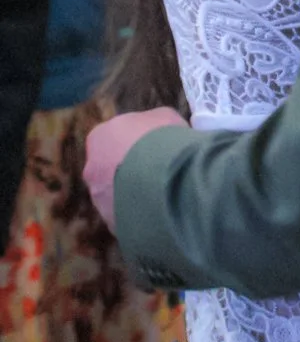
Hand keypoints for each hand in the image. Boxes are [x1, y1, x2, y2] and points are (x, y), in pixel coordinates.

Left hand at [84, 107, 188, 230]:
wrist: (165, 178)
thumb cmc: (161, 138)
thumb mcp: (164, 117)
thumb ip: (153, 124)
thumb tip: (156, 134)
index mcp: (99, 137)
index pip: (112, 139)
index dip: (135, 142)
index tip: (154, 146)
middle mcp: (92, 169)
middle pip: (111, 169)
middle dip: (131, 170)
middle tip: (158, 170)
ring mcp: (100, 200)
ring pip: (119, 196)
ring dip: (136, 194)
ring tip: (165, 192)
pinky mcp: (114, 225)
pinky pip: (130, 217)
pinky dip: (142, 215)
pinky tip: (163, 209)